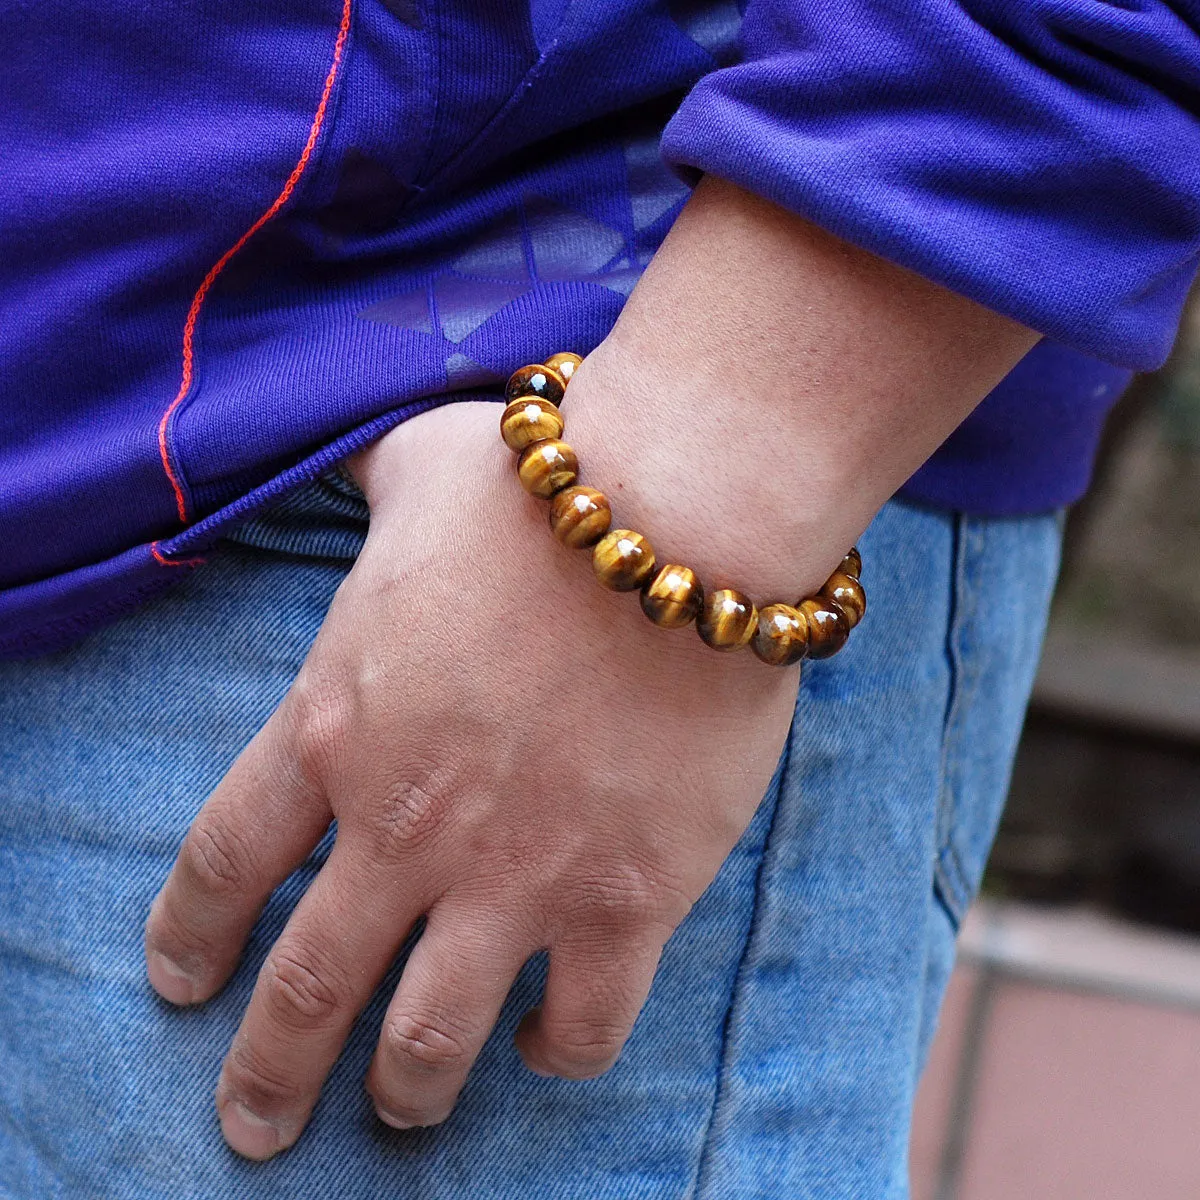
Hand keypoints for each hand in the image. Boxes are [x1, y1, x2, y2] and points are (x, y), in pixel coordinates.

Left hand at [143, 176, 1037, 1159]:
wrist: (680, 512)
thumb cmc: (543, 484)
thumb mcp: (414, 470)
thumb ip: (366, 491)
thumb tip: (360, 469)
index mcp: (334, 726)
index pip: (223, 864)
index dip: (191, 939)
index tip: (180, 987)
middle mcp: (403, 825)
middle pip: (303, 992)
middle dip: (265, 1077)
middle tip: (254, 1126)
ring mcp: (514, 875)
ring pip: (427, 1042)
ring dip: (403, 1091)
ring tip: (399, 1109)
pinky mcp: (627, 896)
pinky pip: (582, 1025)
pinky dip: (557, 1051)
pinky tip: (549, 1042)